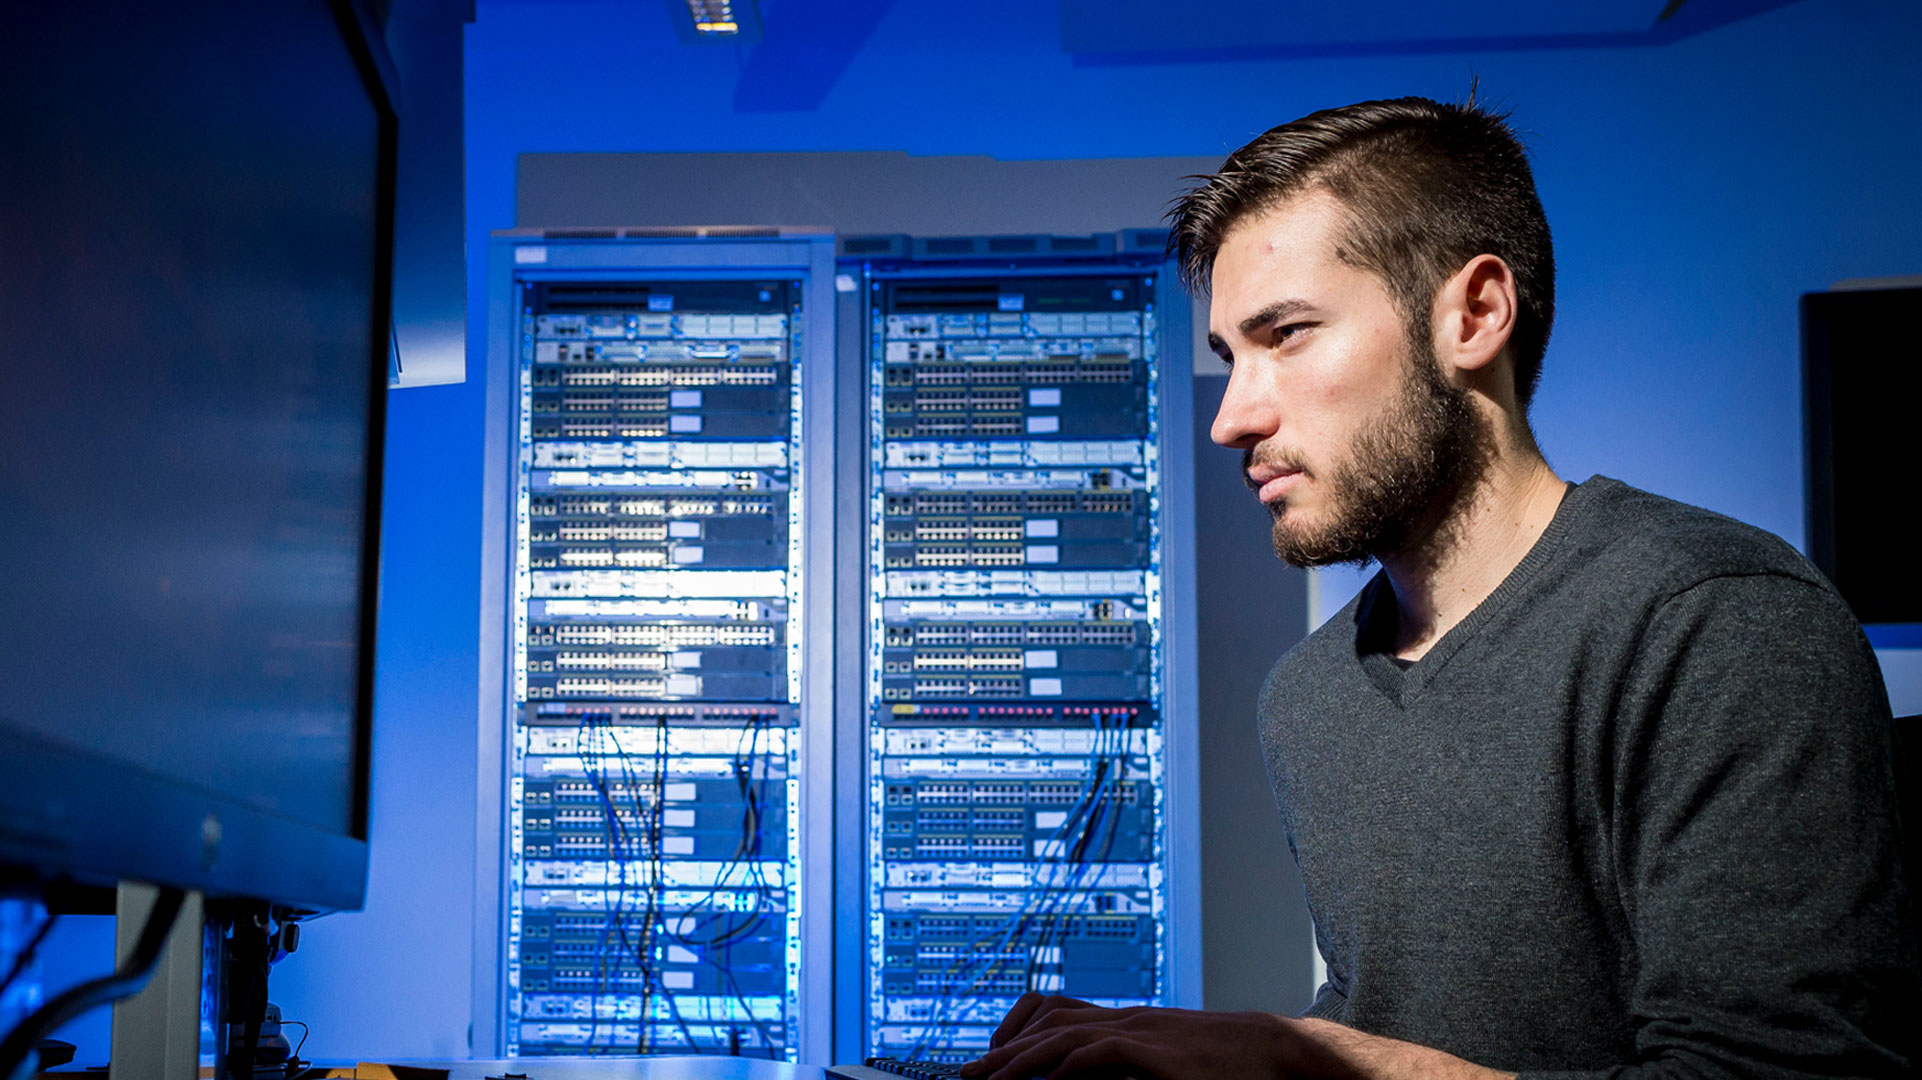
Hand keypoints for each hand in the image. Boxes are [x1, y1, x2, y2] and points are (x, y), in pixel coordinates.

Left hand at [962, 993, 1301, 1079]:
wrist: (1273, 1052)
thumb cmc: (1225, 1066)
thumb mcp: (1167, 1063)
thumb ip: (1130, 1070)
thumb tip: (1083, 1079)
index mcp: (1125, 1021)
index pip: (1056, 1010)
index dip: (1017, 1029)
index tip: (989, 1056)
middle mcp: (1125, 1019)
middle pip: (1049, 1022)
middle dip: (1003, 1049)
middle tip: (968, 1074)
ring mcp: (1140, 1031)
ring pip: (1065, 1035)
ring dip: (1021, 1060)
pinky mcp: (1156, 1052)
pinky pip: (1102, 1054)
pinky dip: (1070, 1067)